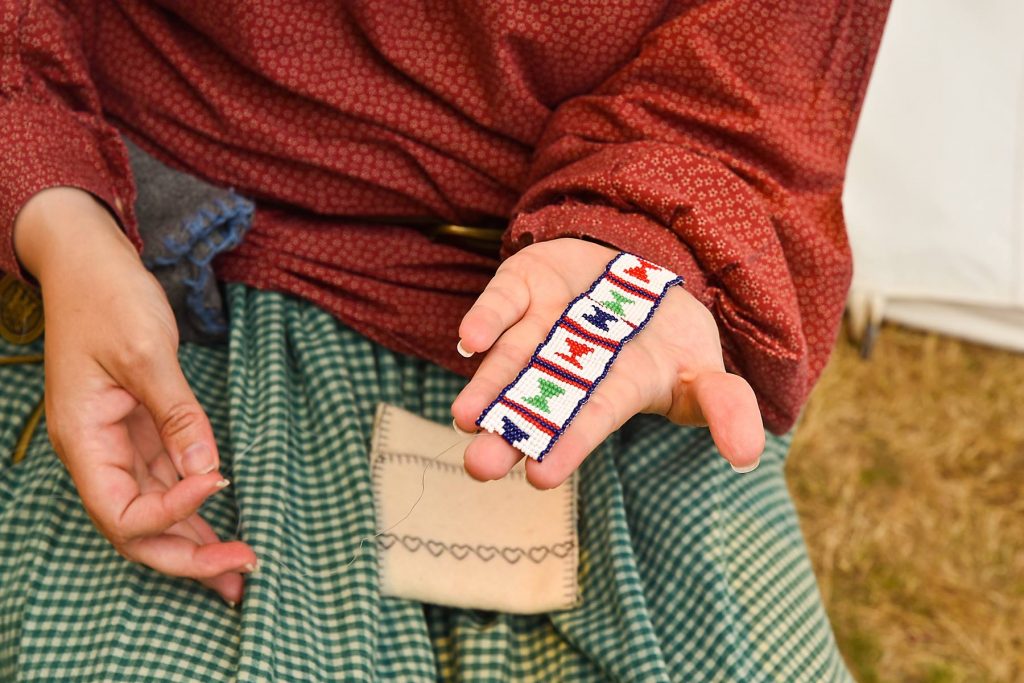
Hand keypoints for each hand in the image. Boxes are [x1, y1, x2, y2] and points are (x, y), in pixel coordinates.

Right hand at [13, 187, 256, 604]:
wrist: (89, 260)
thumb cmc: (108, 297)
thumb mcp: (146, 352)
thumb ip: (178, 416)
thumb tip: (208, 472)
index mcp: (83, 440)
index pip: (122, 509)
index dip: (170, 513)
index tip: (219, 484)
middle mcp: (97, 452)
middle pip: (136, 529)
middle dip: (187, 555)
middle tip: (242, 572)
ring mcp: (118, 444)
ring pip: (154, 512)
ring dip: (195, 542)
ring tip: (240, 572)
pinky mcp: (140, 430)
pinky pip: (166, 482)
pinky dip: (193, 506)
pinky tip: (221, 528)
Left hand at [452, 238, 764, 488]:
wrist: (639, 278)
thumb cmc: (670, 342)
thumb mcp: (705, 373)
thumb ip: (725, 408)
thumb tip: (748, 456)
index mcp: (608, 394)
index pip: (587, 422)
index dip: (567, 446)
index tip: (539, 477)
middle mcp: (564, 368)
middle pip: (534, 402)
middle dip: (508, 432)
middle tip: (480, 465)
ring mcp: (539, 326)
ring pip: (507, 359)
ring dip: (485, 386)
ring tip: (466, 416)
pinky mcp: (522, 287)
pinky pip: (502, 301)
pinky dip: (486, 318)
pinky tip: (470, 339)